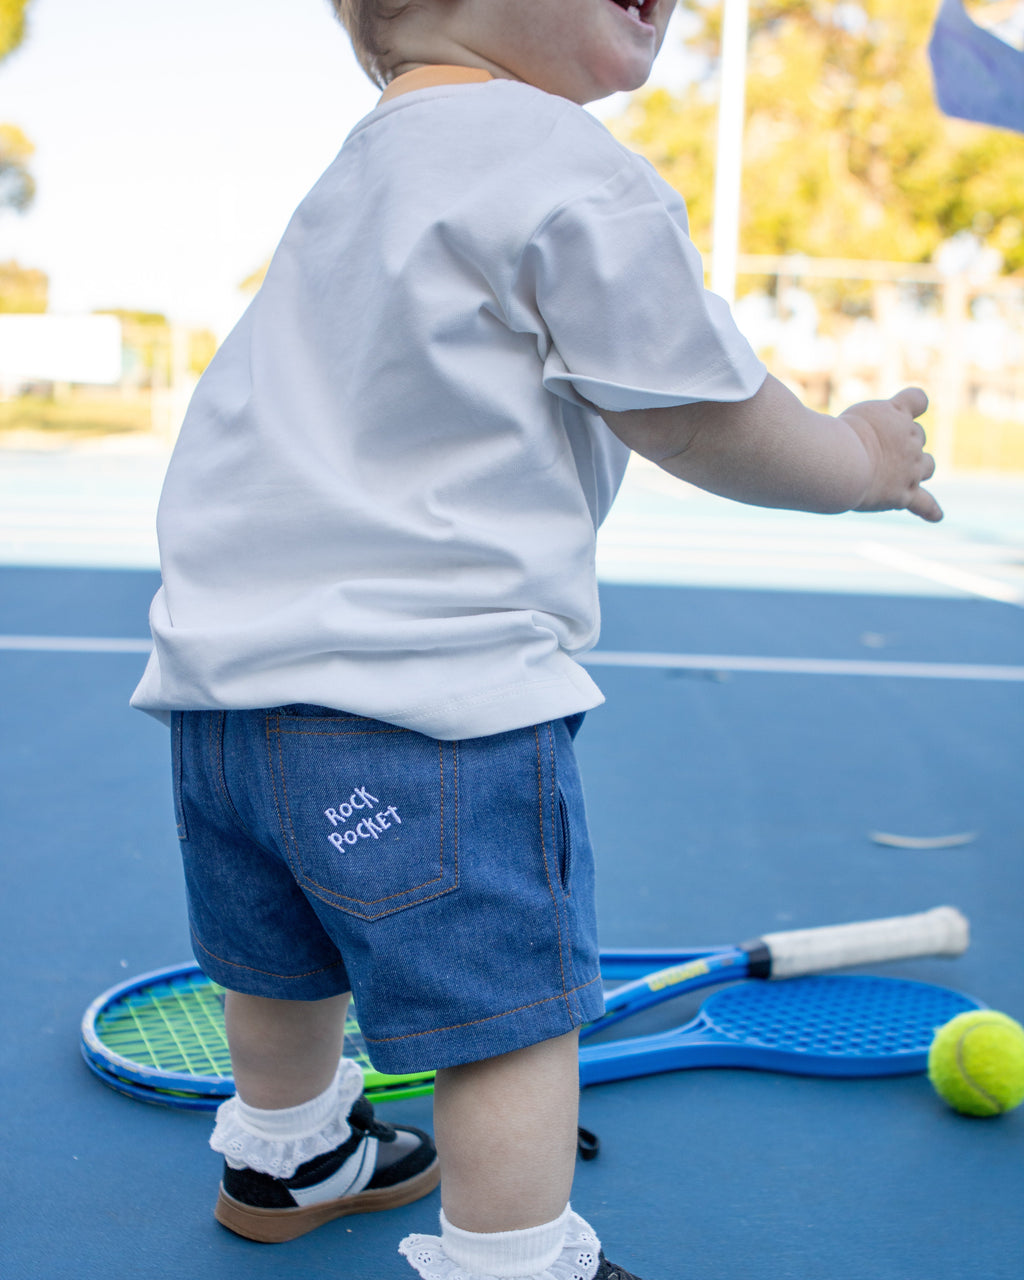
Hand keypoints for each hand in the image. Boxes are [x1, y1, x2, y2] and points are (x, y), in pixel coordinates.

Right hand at [839, 388, 942, 522]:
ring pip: (928, 466)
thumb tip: (835, 439)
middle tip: (867, 450)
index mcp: (897, 412)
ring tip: (897, 474)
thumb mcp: (843, 418)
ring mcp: (911, 468)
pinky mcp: (903, 494)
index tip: (905, 407)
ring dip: (919, 468)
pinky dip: (930, 510)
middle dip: (900, 442)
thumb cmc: (834, 437)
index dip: (912, 404)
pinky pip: (924, 503)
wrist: (842, 462)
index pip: (918, 400)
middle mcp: (910, 438)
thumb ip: (852, 425)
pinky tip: (937, 517)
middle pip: (919, 436)